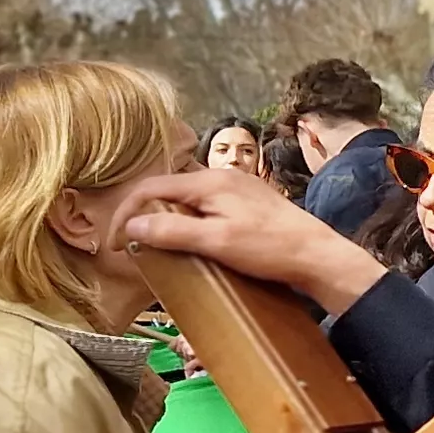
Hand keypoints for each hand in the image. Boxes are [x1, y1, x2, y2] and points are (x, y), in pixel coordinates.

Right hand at [114, 170, 391, 315]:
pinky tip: (192, 242)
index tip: (114, 243)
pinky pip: (206, 206)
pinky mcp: (248, 203)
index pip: (150, 188)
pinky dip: (189, 221)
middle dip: (144, 215)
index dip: (126, 213)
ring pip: (186, 198)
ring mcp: (237, 188)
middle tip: (133, 245)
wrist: (319, 256)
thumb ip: (173, 231)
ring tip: (158, 246)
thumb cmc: (270, 248)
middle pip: (167, 190)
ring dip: (167, 219)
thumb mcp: (216, 242)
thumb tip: (132, 225)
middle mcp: (221, 177)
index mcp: (209, 181)